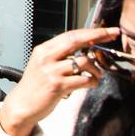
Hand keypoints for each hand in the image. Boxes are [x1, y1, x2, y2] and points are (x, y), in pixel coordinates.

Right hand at [0, 26, 119, 135]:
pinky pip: (84, 79)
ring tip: (96, 75)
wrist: (23, 104)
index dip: (90, 32)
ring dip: (96, 69)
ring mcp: (52, 71)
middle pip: (76, 41)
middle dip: (97, 36)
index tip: (106, 31)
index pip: (70, 35)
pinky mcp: (58, 86)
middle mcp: (46, 58)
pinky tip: (91, 83)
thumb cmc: (36, 85)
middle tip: (111, 36)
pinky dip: (92, 81)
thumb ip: (60, 55)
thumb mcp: (43, 64)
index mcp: (43, 50)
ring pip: (83, 62)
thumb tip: (85, 48)